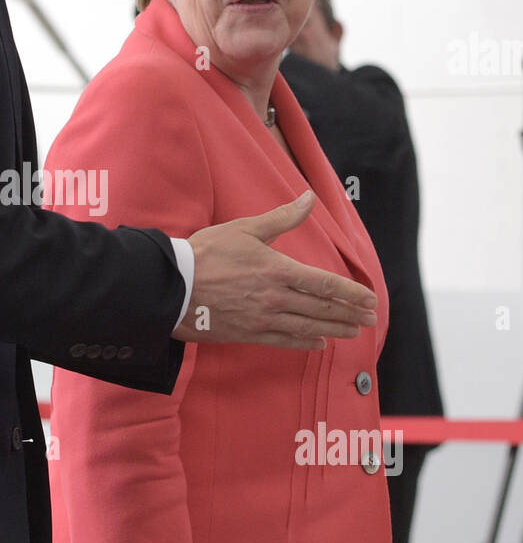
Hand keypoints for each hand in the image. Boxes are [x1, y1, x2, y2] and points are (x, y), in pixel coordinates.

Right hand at [175, 191, 377, 348]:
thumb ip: (283, 217)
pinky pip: (284, 341)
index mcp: (277, 269)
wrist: (173, 287)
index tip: (370, 299)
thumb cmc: (207, 253)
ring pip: (308, 327)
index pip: (325, 284)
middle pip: (322, 308)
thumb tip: (309, 198)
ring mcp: (263, 319)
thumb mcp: (245, 228)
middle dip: (350, 314)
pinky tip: (318, 344)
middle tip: (371, 318)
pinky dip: (304, 343)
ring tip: (354, 332)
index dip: (351, 293)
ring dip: (335, 330)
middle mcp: (275, 298)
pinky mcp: (248, 334)